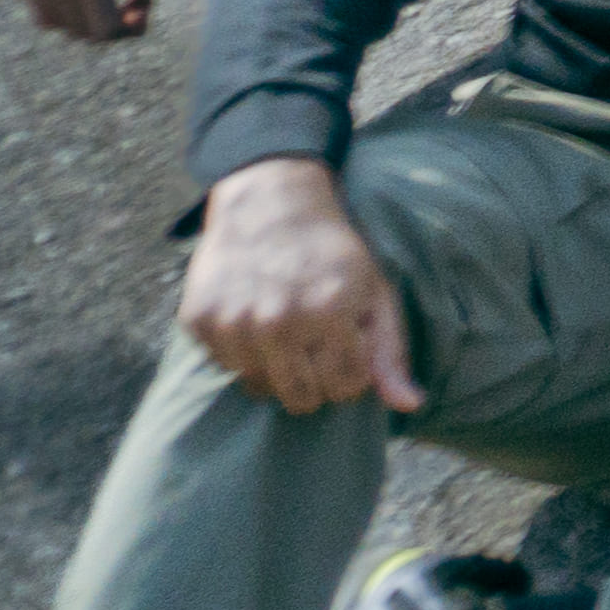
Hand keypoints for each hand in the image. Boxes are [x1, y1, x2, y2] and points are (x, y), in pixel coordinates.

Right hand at [183, 158, 420, 415]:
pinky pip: (226, 366)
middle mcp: (279, 320)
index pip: (345, 389)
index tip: (348, 349)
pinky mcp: (199, 319)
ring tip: (287, 331)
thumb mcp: (375, 291)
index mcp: (331, 311)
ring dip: (277, 369)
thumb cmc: (333, 253)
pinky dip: (242, 353)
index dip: (351, 374)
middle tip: (317, 346)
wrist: (271, 203)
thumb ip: (391, 352)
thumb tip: (410, 406)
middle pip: (301, 398)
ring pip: (260, 388)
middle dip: (316, 382)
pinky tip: (255, 319)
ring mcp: (234, 321)